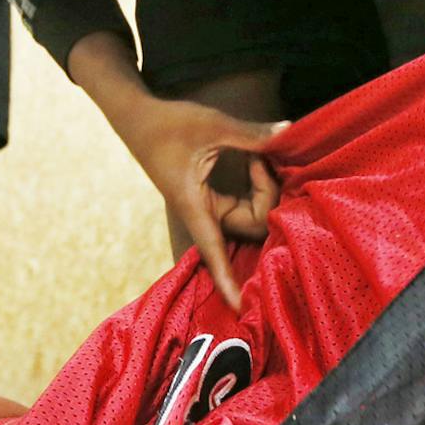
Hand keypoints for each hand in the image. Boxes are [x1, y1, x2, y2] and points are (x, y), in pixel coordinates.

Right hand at [114, 97, 288, 310]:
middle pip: (249, 224)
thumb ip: (249, 134)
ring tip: (258, 155)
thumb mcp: (210, 125)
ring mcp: (207, 204)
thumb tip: (287, 131)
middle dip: (266, 195)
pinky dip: (254, 185)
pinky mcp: (210, 195)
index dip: (227, 281)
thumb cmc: (166, 123)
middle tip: (262, 158)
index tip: (241, 307)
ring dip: (261, 188)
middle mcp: (202, 211)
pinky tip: (257, 162)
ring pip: (248, 213)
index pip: (214, 252)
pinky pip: (241, 202)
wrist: (137, 118)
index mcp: (194, 204)